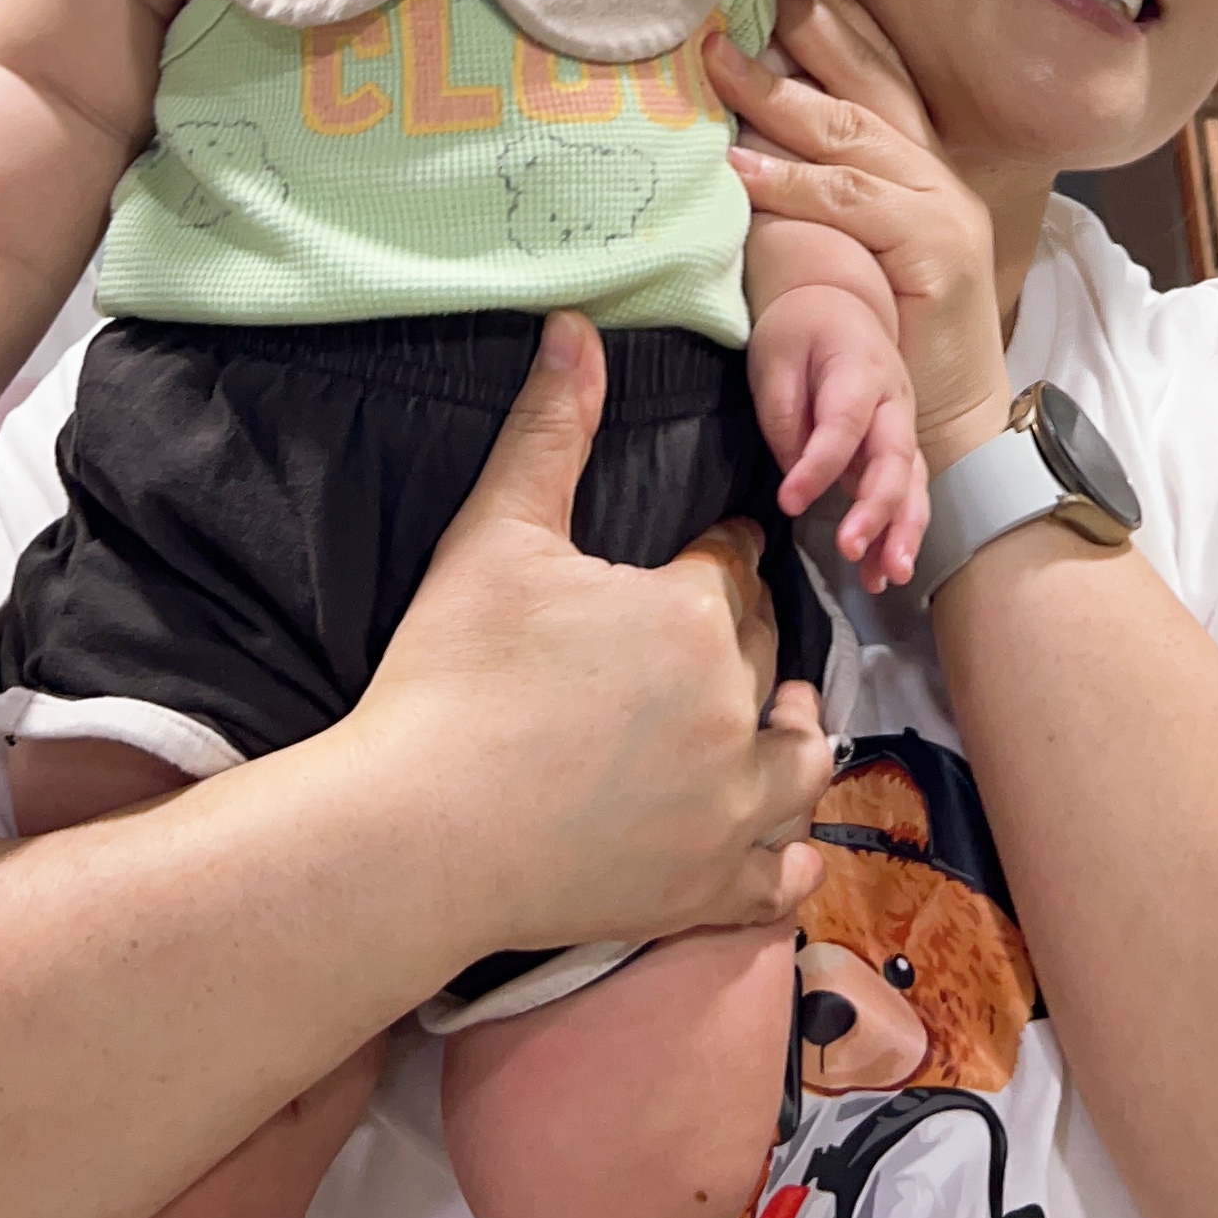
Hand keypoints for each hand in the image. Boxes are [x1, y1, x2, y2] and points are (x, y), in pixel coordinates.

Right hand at [369, 311, 833, 958]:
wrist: (417, 833)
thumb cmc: (450, 676)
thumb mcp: (497, 534)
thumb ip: (551, 429)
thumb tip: (576, 327)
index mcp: (693, 618)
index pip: (733, 568)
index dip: (722, 553)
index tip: (717, 547)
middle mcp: (733, 710)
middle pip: (765, 656)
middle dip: (748, 638)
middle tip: (723, 631)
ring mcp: (729, 811)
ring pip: (800, 762)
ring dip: (793, 736)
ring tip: (779, 722)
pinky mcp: (706, 891)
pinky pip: (780, 874)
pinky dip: (785, 855)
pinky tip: (777, 843)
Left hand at [709, 0, 1014, 471]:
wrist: (955, 430)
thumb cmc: (895, 339)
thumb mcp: (858, 248)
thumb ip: (827, 191)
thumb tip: (749, 135)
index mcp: (921, 164)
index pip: (879, 70)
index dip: (834, 17)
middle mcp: (937, 173)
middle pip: (872, 81)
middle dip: (811, 27)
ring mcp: (942, 210)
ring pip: (855, 135)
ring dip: (780, 97)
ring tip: (718, 65)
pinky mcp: (936, 255)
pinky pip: (854, 206)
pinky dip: (794, 183)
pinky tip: (742, 168)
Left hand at [747, 286, 927, 593]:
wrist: (840, 304)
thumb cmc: (802, 329)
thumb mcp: (775, 354)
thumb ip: (784, 415)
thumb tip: (797, 477)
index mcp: (859, 370)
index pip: (844, 424)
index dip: (820, 465)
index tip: (788, 501)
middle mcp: (893, 403)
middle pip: (895, 459)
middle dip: (878, 509)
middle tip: (852, 549)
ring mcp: (902, 428)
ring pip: (913, 484)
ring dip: (904, 532)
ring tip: (888, 576)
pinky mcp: (900, 450)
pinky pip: (908, 494)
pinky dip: (900, 534)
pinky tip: (884, 572)